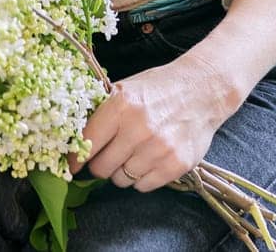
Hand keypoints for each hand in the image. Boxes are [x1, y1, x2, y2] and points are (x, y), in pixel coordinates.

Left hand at [68, 51, 234, 192]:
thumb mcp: (125, 89)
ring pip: (121, 179)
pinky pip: (143, 186)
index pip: (87, 143)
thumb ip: (102, 113)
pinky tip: (148, 160)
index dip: (76, 158)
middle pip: (102, 167)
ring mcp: (159, 149)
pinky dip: (141, 178)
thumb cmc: (159, 88)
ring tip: (133, 154)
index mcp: (121, 105)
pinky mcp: (176, 164)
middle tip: (107, 157)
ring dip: (122, 171)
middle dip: (100, 165)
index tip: (72, 166)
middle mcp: (138, 129)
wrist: (202, 90)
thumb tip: (76, 140)